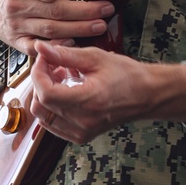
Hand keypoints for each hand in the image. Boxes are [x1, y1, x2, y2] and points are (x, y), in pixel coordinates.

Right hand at [0, 0, 113, 69]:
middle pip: (56, 12)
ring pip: (51, 31)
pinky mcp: (17, 42)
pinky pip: (38, 48)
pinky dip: (56, 47)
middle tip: (107, 10)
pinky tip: (73, 43)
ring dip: (79, 30)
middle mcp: (16, 5)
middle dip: (85, 13)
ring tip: (100, 25)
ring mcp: (16, 26)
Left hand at [29, 42, 185, 142]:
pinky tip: (65, 91)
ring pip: (43, 116)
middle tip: (53, 64)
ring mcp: (81, 132)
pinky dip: (52, 107)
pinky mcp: (81, 136)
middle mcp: (82, 122)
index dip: (38, 73)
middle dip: (40, 81)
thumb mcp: (95, 58)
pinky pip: (53, 125)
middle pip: (41, 104)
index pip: (45, 93)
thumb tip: (40, 48)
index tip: (44, 58)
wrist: (147, 95)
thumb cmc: (126, 75)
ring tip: (61, 77)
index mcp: (87, 102)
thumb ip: (64, 55)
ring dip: (45, 94)